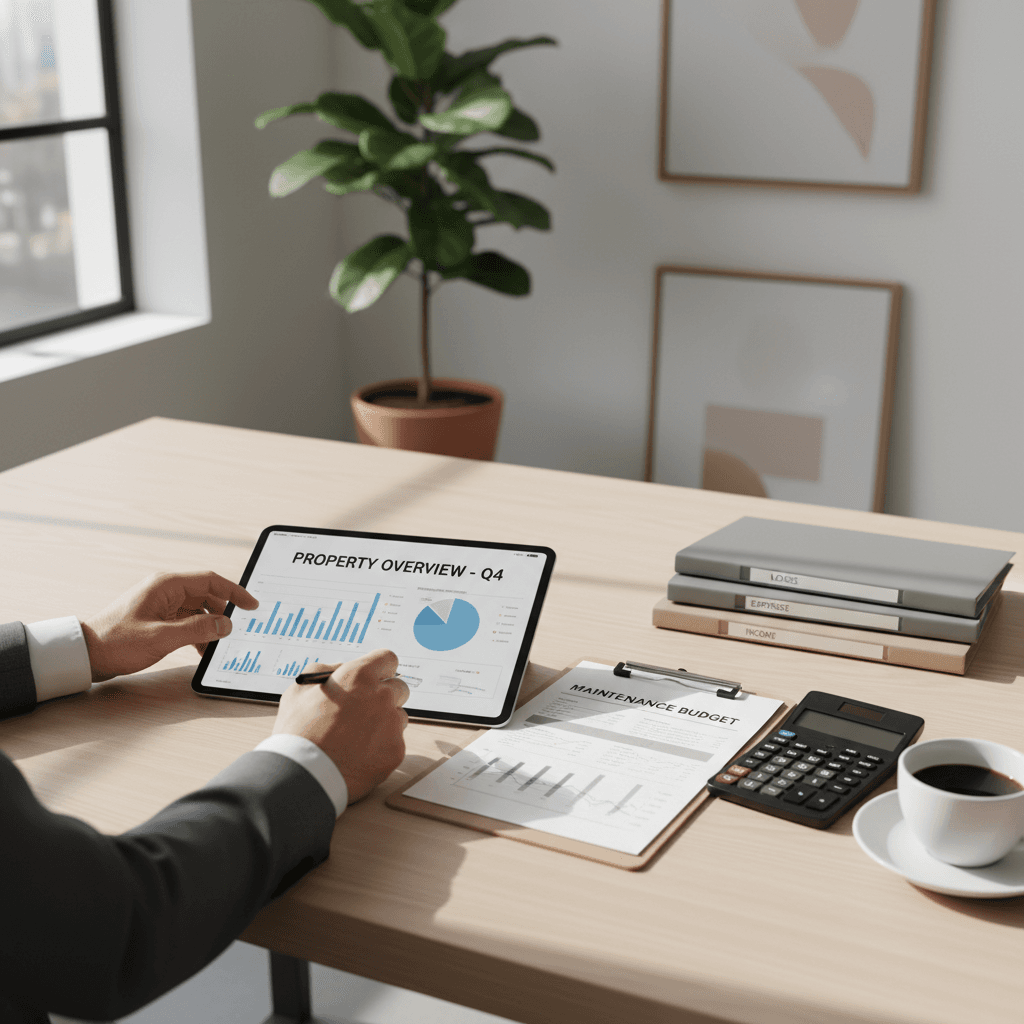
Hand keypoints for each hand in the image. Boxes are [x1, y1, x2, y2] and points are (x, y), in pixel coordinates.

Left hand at [81, 571, 258, 681]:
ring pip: (197, 608)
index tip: (252, 605)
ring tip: (217, 643)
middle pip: (206, 594)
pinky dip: (197, 631)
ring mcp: (160, 603)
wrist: (86, 655)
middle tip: (236, 628)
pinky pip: (186, 619)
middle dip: (224, 611)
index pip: (210, 581)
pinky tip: (201, 647)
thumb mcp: (162, 637)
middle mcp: (165, 590)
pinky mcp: (157, 617)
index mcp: (166, 585)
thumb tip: (226, 625)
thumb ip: (198, 629)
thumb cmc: (117, 642)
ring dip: (210, 624)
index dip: (235, 592)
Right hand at [273, 649, 408, 802]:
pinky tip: (359, 755)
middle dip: (384, 695)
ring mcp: (392, 724)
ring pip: (399, 716)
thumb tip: (341, 668)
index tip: (374, 677)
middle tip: (363, 711)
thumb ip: (324, 671)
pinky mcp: (396, 750)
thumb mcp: (299, 690)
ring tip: (357, 737)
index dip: (379, 668)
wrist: (302, 776)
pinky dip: (382, 747)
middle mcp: (381, 696)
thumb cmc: (297, 732)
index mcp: (359, 676)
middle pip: (399, 687)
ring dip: (385, 722)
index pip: (387, 658)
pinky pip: (396, 742)